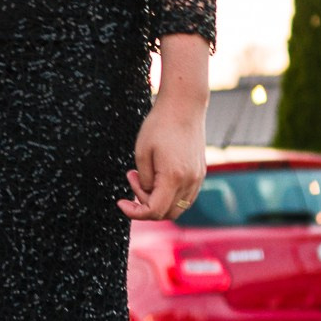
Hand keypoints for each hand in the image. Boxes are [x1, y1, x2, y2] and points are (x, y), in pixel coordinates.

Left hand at [118, 98, 204, 220]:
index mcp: (173, 177)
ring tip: (142, 176)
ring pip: (177, 207)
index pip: (154, 212)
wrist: (184, 106)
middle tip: (132, 181)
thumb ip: (143, 181)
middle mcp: (190, 181)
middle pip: (167, 214)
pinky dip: (169, 195)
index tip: (120, 202)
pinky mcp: (200, 172)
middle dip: (145, 206)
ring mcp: (198, 178)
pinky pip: (185, 196)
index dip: (134, 213)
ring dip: (157, 200)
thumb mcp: (142, 154)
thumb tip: (145, 195)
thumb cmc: (159, 126)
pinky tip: (156, 176)